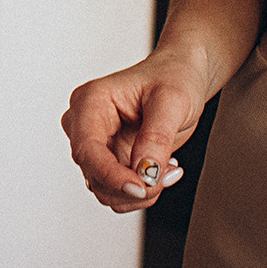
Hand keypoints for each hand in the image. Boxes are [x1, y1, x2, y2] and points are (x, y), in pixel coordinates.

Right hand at [62, 50, 206, 211]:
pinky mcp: (110, 160)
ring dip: (141, 191)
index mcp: (90, 102)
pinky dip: (143, 190)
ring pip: (104, 188)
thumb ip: (156, 138)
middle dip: (133, 184)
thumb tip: (144, 174)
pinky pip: (118, 190)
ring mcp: (96, 145)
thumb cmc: (174, 78)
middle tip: (169, 174)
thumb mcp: (172, 102)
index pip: (88, 149)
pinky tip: (163, 169)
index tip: (140, 188)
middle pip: (94, 174)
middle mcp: (85, 125)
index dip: (110, 175)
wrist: (181, 76)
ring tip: (170, 168)